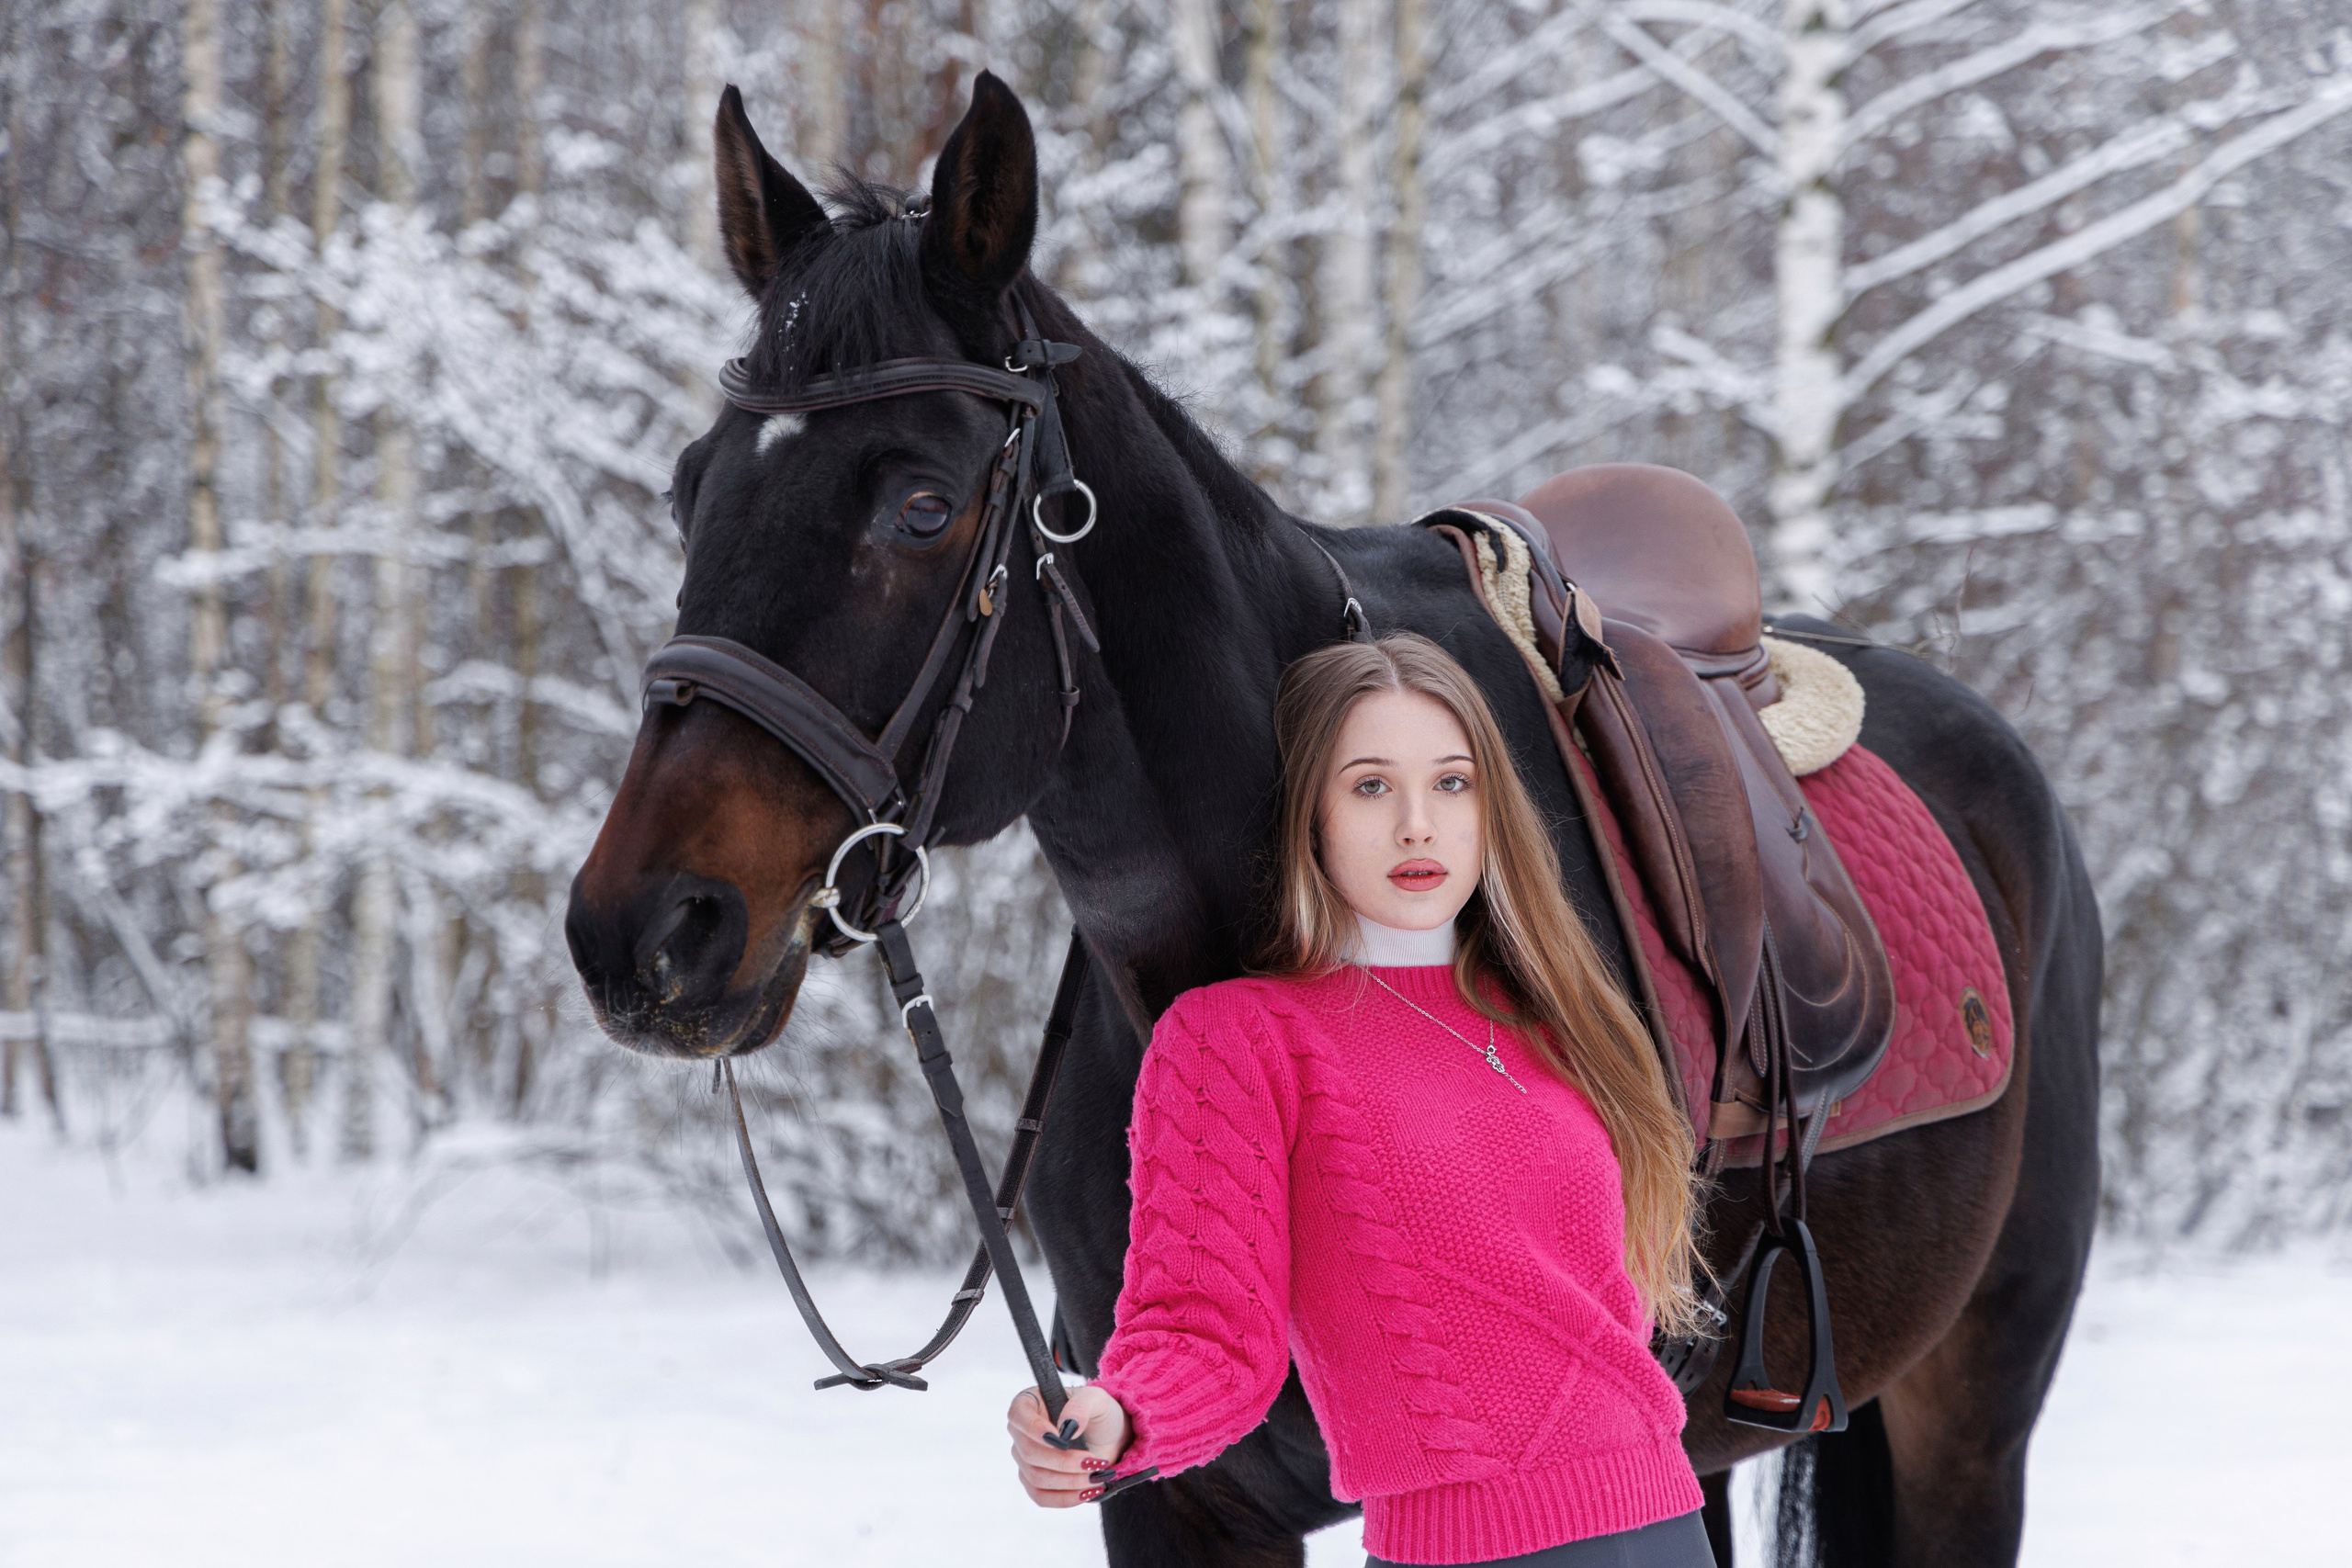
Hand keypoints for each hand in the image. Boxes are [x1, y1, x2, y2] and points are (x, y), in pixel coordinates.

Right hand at [1006, 1382, 1130, 1506]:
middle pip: (1030, 1453)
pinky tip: (1086, 1492)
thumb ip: (1080, 1406)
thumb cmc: (1098, 1411)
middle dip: (1064, 1462)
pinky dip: (1065, 1498)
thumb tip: (1067, 1426)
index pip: (1018, 1415)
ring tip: (1096, 1476)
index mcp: (1030, 1403)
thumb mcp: (1096, 1399)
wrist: (1110, 1436)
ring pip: (1036, 1478)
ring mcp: (1026, 1459)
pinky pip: (1041, 1497)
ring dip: (1069, 1481)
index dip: (1034, 1429)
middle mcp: (1022, 1432)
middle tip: (1093, 1462)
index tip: (1060, 1439)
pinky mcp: (1035, 1482)